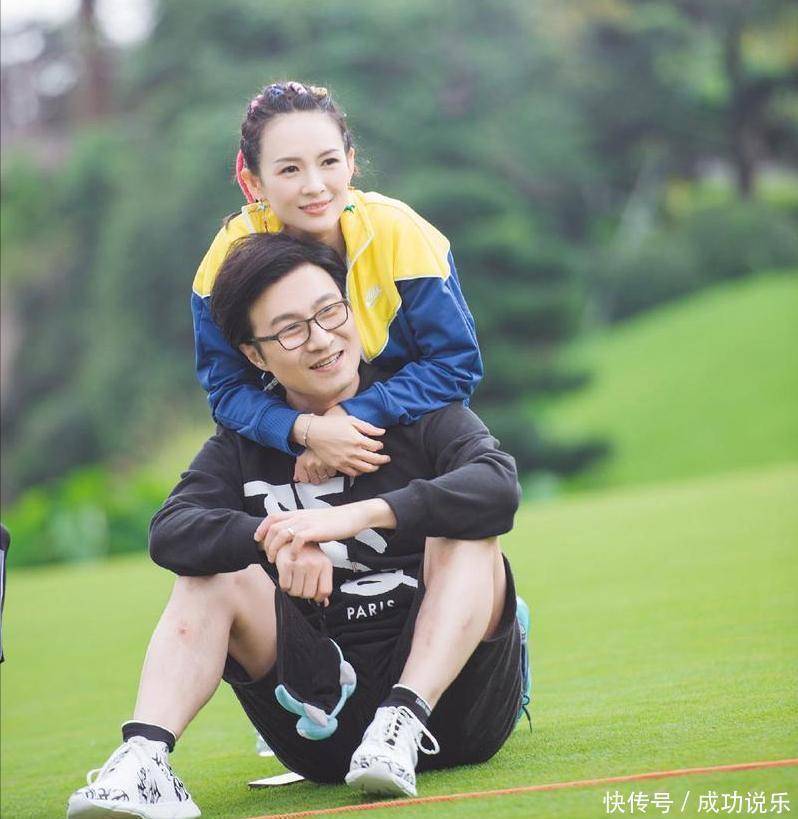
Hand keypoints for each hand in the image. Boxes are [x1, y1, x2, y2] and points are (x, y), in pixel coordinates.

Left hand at [254, 500, 396, 562]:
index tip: (258, 540)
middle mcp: (300, 516)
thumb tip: (292, 538)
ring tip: (275, 560)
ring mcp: (307, 523)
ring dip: (275, 548)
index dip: (262, 528)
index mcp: (298, 513)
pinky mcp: (316, 530)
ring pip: (282, 533)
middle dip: (266, 543)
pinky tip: (293, 559)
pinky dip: (292, 550)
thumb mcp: (313, 521)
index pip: (272, 517)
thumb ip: (302, 527)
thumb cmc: (334, 522)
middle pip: (274, 527)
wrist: (352, 516)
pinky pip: (298, 539)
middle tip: (267, 556)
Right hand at [274, 543, 332, 604]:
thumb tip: (325, 603)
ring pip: (295, 592)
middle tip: (300, 583)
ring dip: (293, 589)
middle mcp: (314, 564)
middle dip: (303, 592)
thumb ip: (323, 584)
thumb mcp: (319, 565)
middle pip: (308, 594)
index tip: (313, 594)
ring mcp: (300, 564)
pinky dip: (284, 585)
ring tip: (294, 579)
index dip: (318, 597)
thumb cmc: (307, 554)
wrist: (291, 538)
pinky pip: (285, 586)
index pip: (325, 591)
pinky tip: (287, 577)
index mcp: (325, 565)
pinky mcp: (286, 564)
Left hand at [294, 448, 335, 483]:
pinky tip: (328, 465)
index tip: (309, 475)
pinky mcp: (331, 462)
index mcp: (302, 463)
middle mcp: (311, 464)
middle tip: (317, 470)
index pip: (304, 479)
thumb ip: (298, 470)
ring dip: (324, 474)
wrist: (318, 436)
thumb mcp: (301, 457)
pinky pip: (332, 473)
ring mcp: (322, 463)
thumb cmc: (310, 446)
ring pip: (324, 478)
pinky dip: (330, 470)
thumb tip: (297, 479)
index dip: (307, 478)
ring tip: (322, 466)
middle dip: (316, 477)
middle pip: (315, 481)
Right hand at [305, 412, 389, 477]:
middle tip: (386, 459)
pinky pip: (353, 473)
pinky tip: (362, 469)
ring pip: (365, 469)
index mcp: (358, 440)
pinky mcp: (338, 466)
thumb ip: (368, 427)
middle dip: (383, 460)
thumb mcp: (351, 420)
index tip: (380, 444)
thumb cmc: (331, 424)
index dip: (380, 446)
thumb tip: (382, 432)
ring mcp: (346, 460)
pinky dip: (360, 472)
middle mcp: (353, 452)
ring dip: (374, 468)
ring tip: (377, 466)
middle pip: (374, 460)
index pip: (376, 446)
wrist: (313, 432)